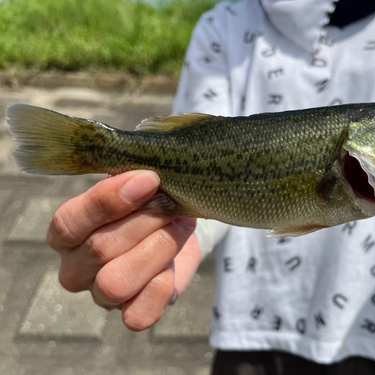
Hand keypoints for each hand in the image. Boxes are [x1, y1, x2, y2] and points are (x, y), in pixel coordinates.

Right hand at [47, 170, 200, 330]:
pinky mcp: (130, 314)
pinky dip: (161, 287)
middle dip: (145, 221)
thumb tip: (143, 173)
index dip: (108, 200)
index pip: (69, 222)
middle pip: (99, 249)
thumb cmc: (151, 203)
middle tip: (172, 203)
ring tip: (180, 225)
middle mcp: (75, 269)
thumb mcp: (140, 186)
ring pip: (117, 282)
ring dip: (158, 248)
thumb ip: (132, 181)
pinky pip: (138, 315)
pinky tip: (172, 264)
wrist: (178, 230)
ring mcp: (101, 295)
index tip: (148, 179)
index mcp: (66, 234)